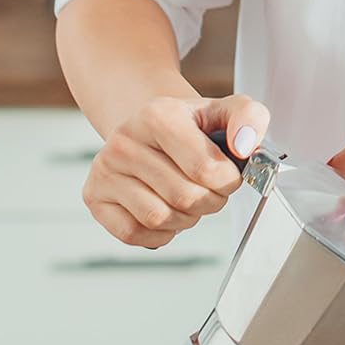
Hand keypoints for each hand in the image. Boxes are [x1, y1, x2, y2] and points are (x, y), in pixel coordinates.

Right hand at [83, 93, 269, 248]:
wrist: (153, 128)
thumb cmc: (192, 125)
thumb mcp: (227, 110)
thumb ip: (250, 118)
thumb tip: (246, 145)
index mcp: (159, 114)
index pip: (207, 169)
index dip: (228, 181)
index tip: (227, 174)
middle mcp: (125, 140)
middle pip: (186, 198)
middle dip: (211, 201)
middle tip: (210, 189)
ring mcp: (104, 169)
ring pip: (160, 218)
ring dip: (187, 218)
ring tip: (187, 197)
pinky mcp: (94, 197)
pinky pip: (134, 234)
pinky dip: (160, 232)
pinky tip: (166, 209)